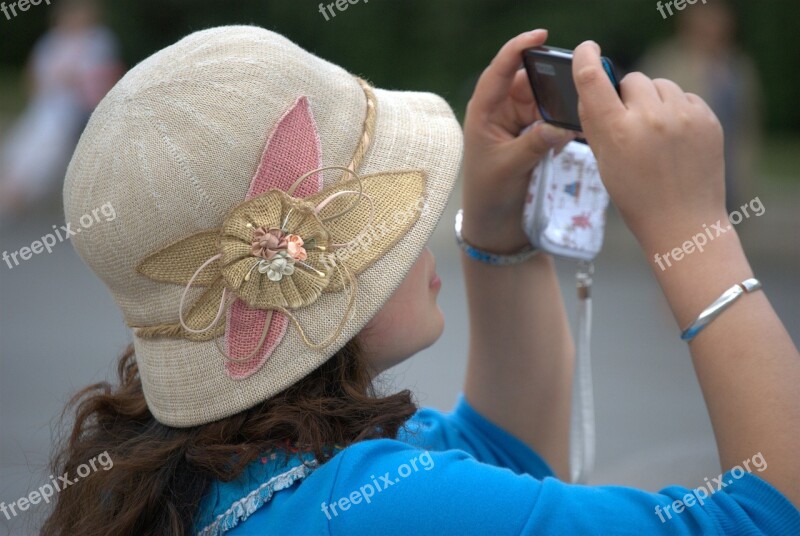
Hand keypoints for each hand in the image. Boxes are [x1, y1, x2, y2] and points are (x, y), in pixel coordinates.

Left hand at [462, 29, 574, 253]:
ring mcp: (518, 122)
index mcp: (483, 111)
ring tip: (579, 109)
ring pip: (544, 99)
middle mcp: (500, 111)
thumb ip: (536, 143)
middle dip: (551, 79)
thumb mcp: (510, 167)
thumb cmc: (489, 193)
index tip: (540, 36)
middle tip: (576, 81)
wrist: (494, 222)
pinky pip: (553, 118)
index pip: (499, 71)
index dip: (518, 49)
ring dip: (561, 102)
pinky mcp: (533, 134)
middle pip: (529, 80)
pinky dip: (565, 120)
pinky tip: (576, 128)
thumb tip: (564, 125)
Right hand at [572, 41, 727, 250]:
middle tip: (630, 123)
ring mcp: (683, 117)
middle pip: (633, 80)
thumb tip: (592, 87)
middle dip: (628, 96)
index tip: (587, 50)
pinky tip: (674, 137)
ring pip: (660, 85)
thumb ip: (595, 123)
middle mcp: (651, 119)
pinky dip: (677, 110)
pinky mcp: (707, 119)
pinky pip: (685, 97)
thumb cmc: (636, 195)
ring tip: (655, 133)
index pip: (593, 79)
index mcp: (618, 132)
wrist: (682, 221)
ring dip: (654, 101)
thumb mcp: (604, 162)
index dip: (586, 59)